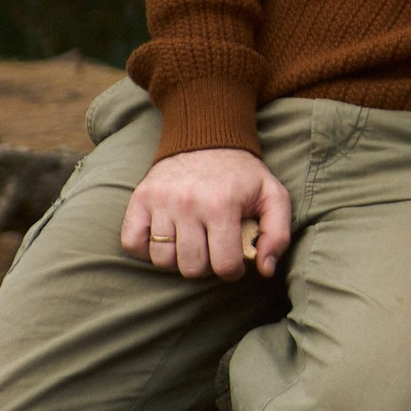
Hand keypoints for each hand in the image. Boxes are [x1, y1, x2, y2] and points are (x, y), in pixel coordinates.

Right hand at [121, 147, 290, 280]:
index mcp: (222, 205)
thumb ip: (278, 234)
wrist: (206, 139)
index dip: (232, 271)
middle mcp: (188, 203)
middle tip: (212, 250)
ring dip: (178, 259)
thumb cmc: (241, 175)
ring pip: (162, 260)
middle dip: (206, 266)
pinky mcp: (140, 199)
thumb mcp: (273, 196)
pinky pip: (132, 243)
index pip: (224, 265)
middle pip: (191, 268)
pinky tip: (166, 239)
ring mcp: (160, 201)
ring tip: (191, 243)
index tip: (233, 261)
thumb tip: (265, 269)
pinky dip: (146, 250)